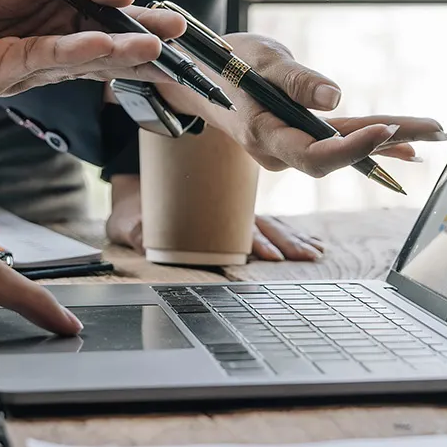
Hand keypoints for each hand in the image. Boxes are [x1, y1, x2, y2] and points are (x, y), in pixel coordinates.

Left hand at [0, 0, 185, 100]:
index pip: (110, 20)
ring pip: (78, 62)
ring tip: (150, 49)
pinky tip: (100, 46)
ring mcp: (20, 64)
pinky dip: (74, 56)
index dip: (144, 24)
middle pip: (103, 49)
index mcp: (55, 7)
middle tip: (176, 48)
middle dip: (141, 50)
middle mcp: (43, 39)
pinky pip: (41, 65)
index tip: (178, 27)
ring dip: (116, 56)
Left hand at [105, 176, 324, 261]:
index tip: (274, 255)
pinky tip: (313, 245)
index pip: (235, 227)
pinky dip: (292, 235)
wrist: (137, 190)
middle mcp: (225, 210)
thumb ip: (135, 229)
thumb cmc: (136, 209)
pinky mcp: (238, 219)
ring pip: (272, 227)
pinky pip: (270, 227)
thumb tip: (141, 235)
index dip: (256, 242)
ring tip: (317, 253)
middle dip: (288, 242)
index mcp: (205, 210)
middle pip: (263, 227)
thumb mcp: (129, 219)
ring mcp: (234, 214)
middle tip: (309, 256)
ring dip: (295, 240)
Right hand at [157, 33, 446, 177]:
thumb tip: (336, 97)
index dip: (352, 148)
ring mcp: (288, 148)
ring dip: (387, 142)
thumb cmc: (226, 64)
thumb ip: (296, 81)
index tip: (385, 129)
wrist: (201, 77)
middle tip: (434, 131)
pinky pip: (336, 143)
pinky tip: (403, 146)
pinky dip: (369, 141)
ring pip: (341, 149)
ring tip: (430, 135)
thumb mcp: (260, 60)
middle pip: (338, 155)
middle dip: (388, 143)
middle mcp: (278, 152)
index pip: (314, 154)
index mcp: (263, 135)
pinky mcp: (296, 138)